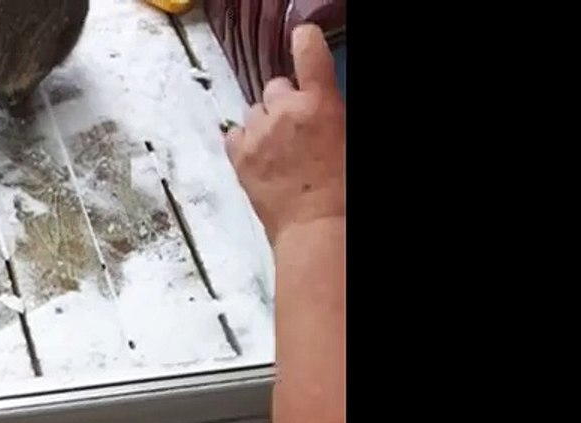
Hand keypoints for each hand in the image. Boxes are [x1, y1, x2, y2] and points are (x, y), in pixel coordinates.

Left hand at [224, 24, 344, 243]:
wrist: (316, 226)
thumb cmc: (342, 188)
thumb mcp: (345, 139)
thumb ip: (327, 113)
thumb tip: (318, 110)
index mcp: (319, 104)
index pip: (309, 54)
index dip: (305, 42)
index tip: (303, 37)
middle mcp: (284, 111)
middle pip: (276, 86)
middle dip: (285, 101)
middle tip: (296, 127)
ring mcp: (257, 133)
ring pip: (254, 110)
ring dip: (264, 121)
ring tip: (277, 146)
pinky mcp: (238, 155)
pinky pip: (235, 133)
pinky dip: (244, 140)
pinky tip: (257, 156)